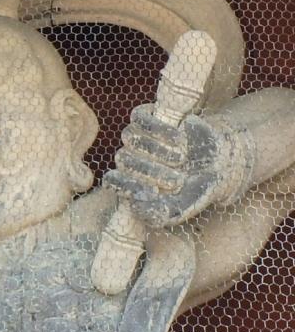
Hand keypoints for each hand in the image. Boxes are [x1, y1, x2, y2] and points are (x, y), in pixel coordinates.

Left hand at [104, 104, 239, 228]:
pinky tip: (179, 139)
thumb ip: (156, 214)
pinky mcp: (149, 118)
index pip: (112, 180)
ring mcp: (137, 137)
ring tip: (180, 160)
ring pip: (129, 137)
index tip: (154, 191)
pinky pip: (139, 117)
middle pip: (123, 158)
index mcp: (129, 181)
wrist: (220, 166)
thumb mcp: (179, 210)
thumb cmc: (194, 191)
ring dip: (156, 149)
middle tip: (176, 180)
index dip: (128, 185)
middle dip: (149, 170)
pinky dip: (159, 129)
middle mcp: (129, 159)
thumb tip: (134, 204)